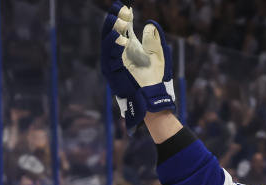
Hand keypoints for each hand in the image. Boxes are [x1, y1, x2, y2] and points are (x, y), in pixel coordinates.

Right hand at [100, 3, 174, 133]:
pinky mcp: (111, 73)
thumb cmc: (155, 76)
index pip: (121, 27)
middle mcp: (118, 52)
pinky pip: (110, 58)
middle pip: (111, 32)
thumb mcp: (157, 54)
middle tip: (118, 9)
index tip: (123, 4)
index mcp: (128, 46)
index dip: (121, 16)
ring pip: (108, 44)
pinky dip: (114, 48)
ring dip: (112, 31)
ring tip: (118, 21)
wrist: (154, 96)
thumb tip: (150, 23)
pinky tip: (120, 39)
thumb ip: (154, 39)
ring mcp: (113, 62)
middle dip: (114, 20)